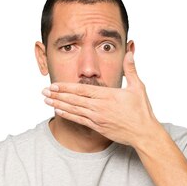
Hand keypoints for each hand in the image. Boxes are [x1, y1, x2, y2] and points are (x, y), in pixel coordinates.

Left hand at [42, 51, 162, 147]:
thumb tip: (129, 52)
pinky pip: (79, 120)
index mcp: (107, 95)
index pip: (81, 89)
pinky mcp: (98, 127)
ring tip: (46, 101)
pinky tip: (59, 111)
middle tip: (43, 91)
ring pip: (74, 110)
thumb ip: (131, 69)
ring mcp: (97, 118)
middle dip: (57, 95)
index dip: (66, 87)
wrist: (143, 133)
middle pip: (74, 99)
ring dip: (58, 104)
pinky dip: (68, 115)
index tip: (54, 84)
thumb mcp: (138, 87)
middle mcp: (99, 107)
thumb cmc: (142, 111)